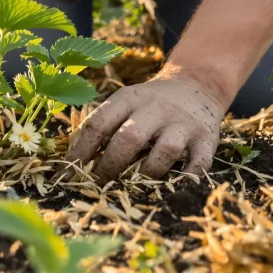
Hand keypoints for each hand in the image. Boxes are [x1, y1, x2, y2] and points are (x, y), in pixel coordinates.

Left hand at [64, 73, 225, 183]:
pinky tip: (175, 188)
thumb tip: (70, 163)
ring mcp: (182, 124)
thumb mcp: (124, 103)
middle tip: (96, 186)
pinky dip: (188, 178)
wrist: (195, 84)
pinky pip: (199, 162)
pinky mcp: (206, 138)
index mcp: (127, 99)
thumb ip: (102, 126)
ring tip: (133, 187)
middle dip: (109, 166)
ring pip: (165, 151)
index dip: (80, 152)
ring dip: (146, 174)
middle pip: (129, 138)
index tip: (66, 176)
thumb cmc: (148, 104)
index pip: (98, 125)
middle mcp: (155, 109)